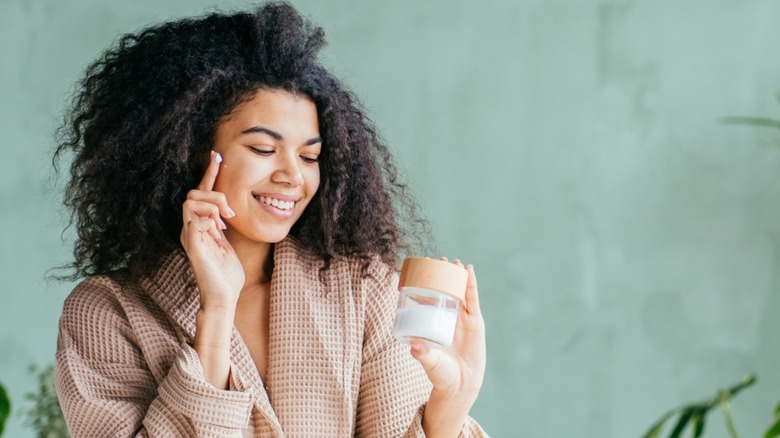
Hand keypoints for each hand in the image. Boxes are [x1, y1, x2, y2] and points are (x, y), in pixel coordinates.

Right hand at [180, 151, 244, 310]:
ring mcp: (189, 237)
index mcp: (198, 226)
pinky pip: (194, 220)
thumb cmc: (226, 274)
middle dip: (214, 194)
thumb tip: (226, 209)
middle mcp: (189, 228)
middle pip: (192, 193)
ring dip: (212, 205)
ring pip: (191, 202)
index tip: (217, 155)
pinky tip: (219, 231)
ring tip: (225, 221)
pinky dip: (209, 219)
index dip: (209, 173)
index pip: (200, 193)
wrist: (224, 297)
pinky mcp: (193, 246)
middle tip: (230, 213)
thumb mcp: (227, 243)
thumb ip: (223, 226)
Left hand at [410, 258, 485, 399]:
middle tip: (438, 260)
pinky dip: (471, 285)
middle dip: (442, 275)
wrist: (461, 386)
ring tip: (454, 262)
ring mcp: (462, 320)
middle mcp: (447, 319)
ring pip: (460, 292)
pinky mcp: (475, 323)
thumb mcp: (430, 362)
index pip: (429, 298)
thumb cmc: (441, 375)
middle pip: (445, 291)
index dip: (427, 284)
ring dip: (457, 276)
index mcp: (433, 324)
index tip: (421, 269)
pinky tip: (469, 271)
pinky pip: (472, 300)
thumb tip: (413, 345)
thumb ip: (422, 354)